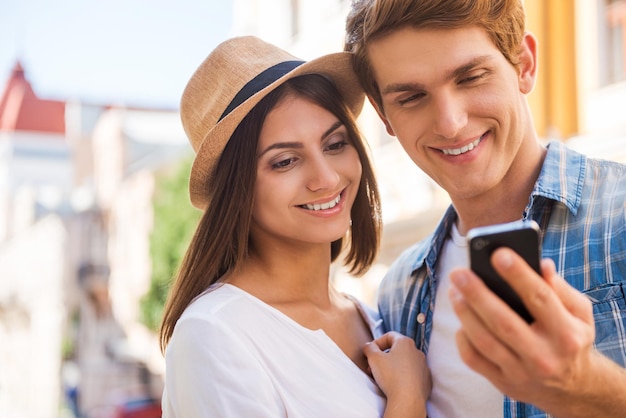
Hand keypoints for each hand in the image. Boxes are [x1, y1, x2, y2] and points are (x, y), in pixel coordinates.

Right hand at [364, 331, 429, 417]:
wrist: (408, 400)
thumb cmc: (391, 376)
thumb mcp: (374, 359)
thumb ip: (369, 348)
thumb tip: (368, 346)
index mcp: (405, 343)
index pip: (389, 336)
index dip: (377, 343)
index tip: (370, 352)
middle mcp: (417, 352)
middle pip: (397, 350)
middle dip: (383, 357)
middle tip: (372, 367)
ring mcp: (423, 366)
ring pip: (404, 362)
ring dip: (392, 367)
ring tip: (382, 377)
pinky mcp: (426, 380)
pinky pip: (412, 375)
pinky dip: (403, 377)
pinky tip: (395, 384)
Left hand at [449, 247, 625, 415]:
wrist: (572, 389)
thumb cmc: (570, 339)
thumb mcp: (579, 314)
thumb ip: (561, 289)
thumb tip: (541, 264)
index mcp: (566, 334)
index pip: (540, 299)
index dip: (518, 275)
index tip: (498, 254)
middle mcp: (544, 356)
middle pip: (504, 322)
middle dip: (477, 294)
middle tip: (459, 273)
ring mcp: (521, 372)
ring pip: (484, 341)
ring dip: (465, 313)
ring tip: (454, 291)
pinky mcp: (503, 383)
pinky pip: (474, 360)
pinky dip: (463, 338)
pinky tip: (461, 320)